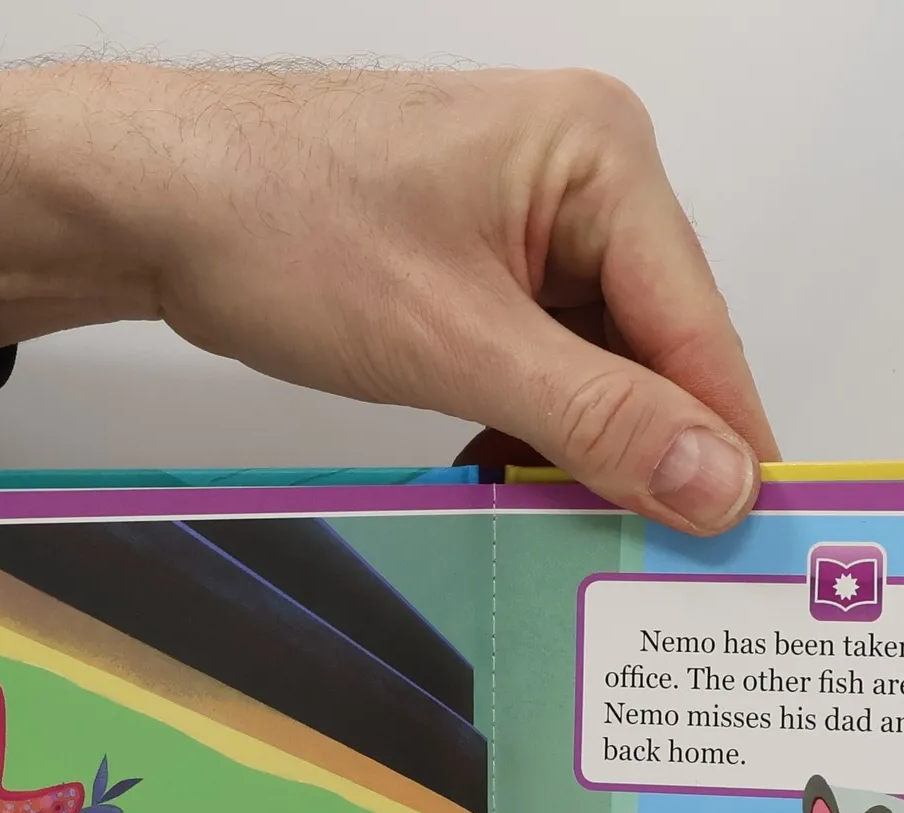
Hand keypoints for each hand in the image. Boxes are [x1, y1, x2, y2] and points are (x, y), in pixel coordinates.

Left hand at [0, 65, 777, 535]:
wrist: (151, 198)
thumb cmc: (284, 228)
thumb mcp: (459, 343)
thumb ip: (599, 418)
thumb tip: (720, 486)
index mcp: (603, 156)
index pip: (700, 327)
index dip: (725, 445)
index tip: (753, 547)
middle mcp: (584, 174)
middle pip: (658, 347)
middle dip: (650, 451)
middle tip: (664, 565)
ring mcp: (531, 214)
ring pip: (600, 362)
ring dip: (585, 446)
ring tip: (586, 534)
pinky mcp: (482, 255)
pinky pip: (544, 356)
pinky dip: (535, 421)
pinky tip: (517, 479)